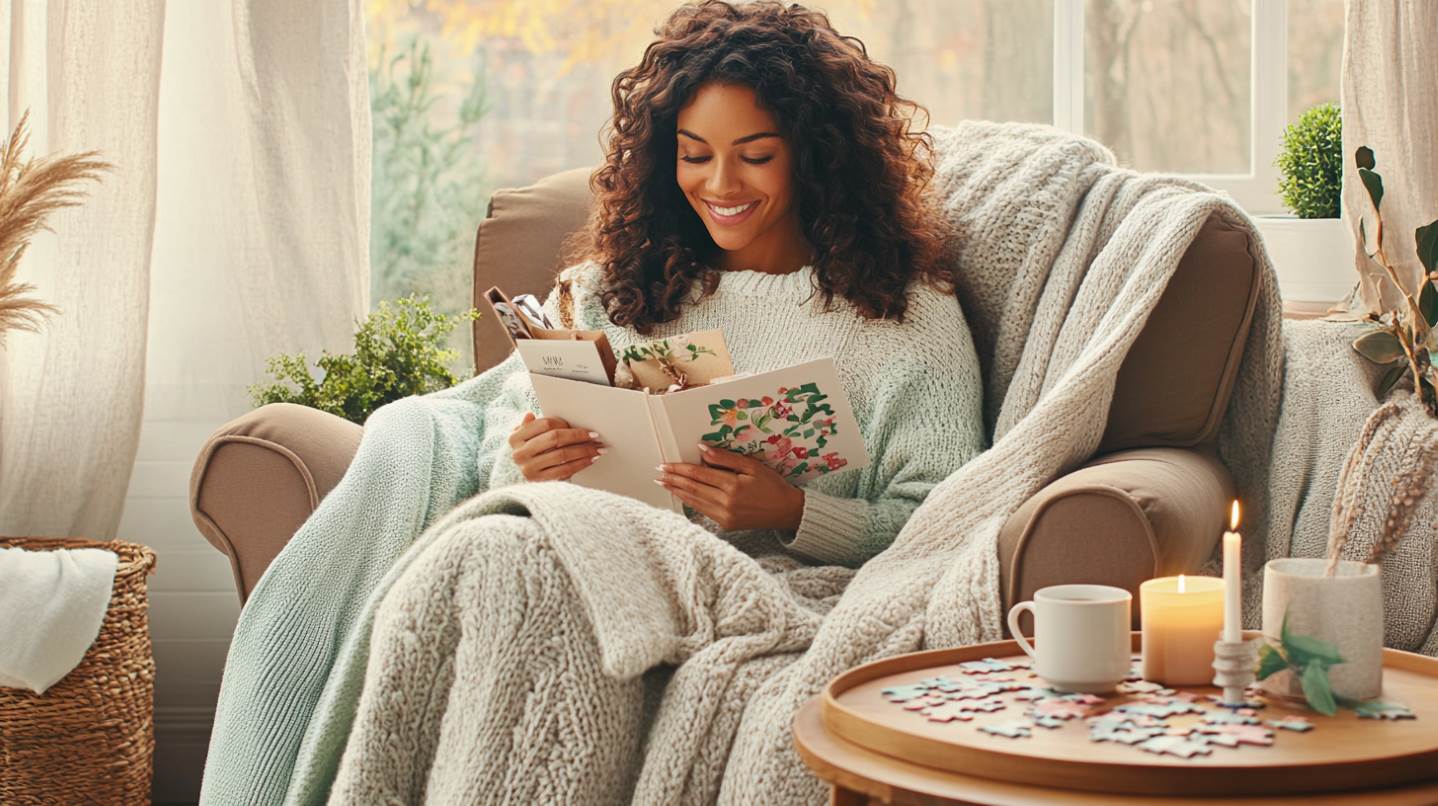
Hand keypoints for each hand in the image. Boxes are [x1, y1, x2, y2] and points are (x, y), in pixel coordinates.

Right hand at [509, 412, 605, 480]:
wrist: (522, 478)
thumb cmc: (530, 452)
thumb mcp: (525, 437)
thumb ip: (529, 426)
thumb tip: (529, 415)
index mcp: (515, 438)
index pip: (545, 424)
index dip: (565, 423)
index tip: (578, 424)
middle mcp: (520, 454)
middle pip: (555, 438)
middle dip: (578, 436)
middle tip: (594, 436)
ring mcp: (529, 469)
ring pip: (562, 454)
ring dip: (584, 450)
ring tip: (597, 448)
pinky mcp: (540, 482)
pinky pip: (565, 470)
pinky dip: (581, 464)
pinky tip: (591, 459)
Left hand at [656, 443, 804, 530]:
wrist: (786, 511)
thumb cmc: (772, 486)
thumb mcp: (753, 466)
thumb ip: (726, 458)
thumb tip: (702, 449)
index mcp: (733, 486)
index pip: (698, 475)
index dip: (680, 469)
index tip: (665, 465)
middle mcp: (726, 503)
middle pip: (692, 488)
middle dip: (673, 480)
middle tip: (658, 473)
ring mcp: (724, 517)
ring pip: (694, 501)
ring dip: (677, 492)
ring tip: (664, 484)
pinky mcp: (725, 525)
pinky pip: (702, 511)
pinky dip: (689, 502)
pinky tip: (682, 495)